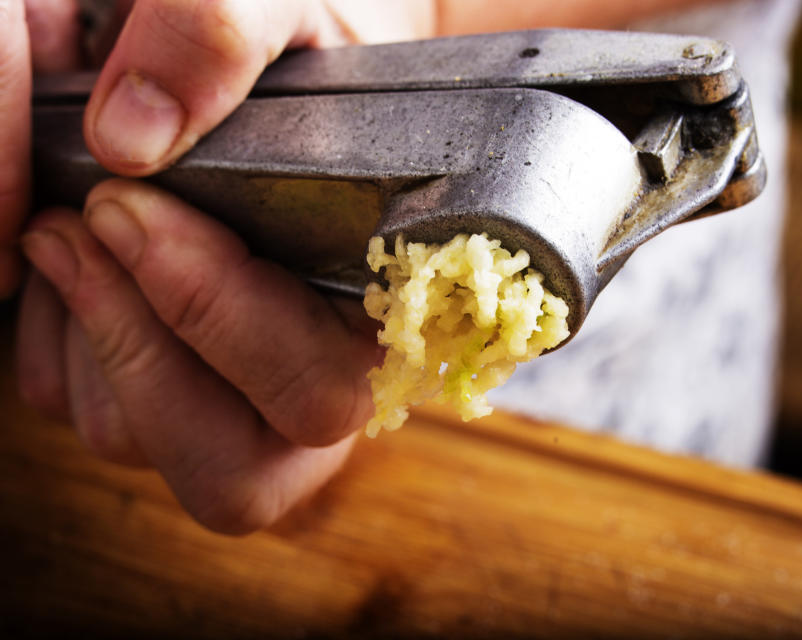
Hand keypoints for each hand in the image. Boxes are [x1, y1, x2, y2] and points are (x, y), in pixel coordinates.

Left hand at [14, 0, 432, 533]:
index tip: (135, 205)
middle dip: (143, 345)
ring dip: (87, 328)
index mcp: (383, 316)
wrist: (307, 79)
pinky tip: (81, 257)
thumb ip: (226, 31)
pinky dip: (55, 340)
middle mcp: (318, 383)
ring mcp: (242, 405)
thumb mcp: (293, 8)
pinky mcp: (167, 400)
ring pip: (137, 441)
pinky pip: (82, 412)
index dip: (227, 323)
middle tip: (93, 218)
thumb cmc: (322, 57)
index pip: (319, 391)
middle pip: (235, 469)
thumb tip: (129, 138)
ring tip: (80, 220)